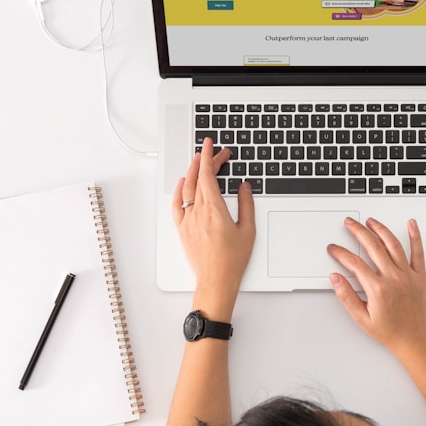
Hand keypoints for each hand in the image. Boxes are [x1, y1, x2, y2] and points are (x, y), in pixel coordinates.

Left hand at [172, 138, 254, 316]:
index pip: (208, 175)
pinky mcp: (182, 229)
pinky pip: (177, 204)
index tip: (211, 145)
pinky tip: (183, 183)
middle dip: (205, 161)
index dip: (209, 157)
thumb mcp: (248, 230)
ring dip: (192, 172)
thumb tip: (244, 187)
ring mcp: (188, 220)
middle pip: (198, 179)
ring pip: (186, 189)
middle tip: (214, 152)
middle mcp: (198, 212)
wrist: (216, 280)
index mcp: (215, 210)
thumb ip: (246, 204)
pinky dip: (179, 190)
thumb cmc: (232, 260)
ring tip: (198, 161)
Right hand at [327, 217, 425, 354]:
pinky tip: (411, 224)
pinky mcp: (420, 276)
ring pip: (393, 245)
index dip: (341, 253)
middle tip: (350, 223)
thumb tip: (336, 278)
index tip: (334, 248)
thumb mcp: (361, 318)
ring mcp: (408, 276)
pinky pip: (418, 252)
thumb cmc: (390, 332)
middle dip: (358, 231)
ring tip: (371, 221)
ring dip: (380, 229)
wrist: (414, 340)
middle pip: (373, 247)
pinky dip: (415, 236)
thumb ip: (346, 296)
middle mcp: (394, 278)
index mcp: (378, 289)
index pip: (354, 263)